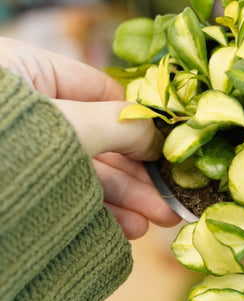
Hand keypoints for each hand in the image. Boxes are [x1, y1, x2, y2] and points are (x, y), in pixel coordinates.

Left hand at [0, 36, 179, 238]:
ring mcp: (20, 148)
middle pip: (99, 137)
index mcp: (31, 71)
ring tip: (154, 223)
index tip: (171, 153)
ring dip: (122, 197)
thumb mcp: (65, 126)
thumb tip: (160, 133)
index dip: (140, 123)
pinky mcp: (15, 182)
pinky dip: (94, 209)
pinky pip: (63, 191)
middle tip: (172, 201)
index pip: (102, 92)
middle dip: (137, 172)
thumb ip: (117, 125)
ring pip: (82, 169)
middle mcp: (28, 109)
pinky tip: (122, 228)